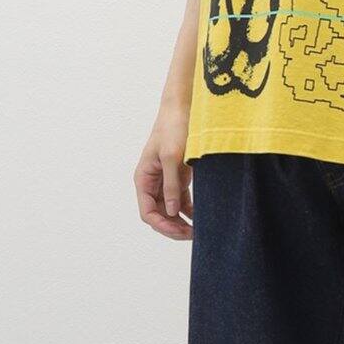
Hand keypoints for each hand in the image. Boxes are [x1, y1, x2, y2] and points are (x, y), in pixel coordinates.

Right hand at [133, 101, 193, 240]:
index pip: (148, 213)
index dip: (162, 226)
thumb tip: (171, 211)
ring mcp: (165, 181)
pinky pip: (181, 201)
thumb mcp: (172, 157)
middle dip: (173, 227)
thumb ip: (171, 185)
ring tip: (198, 230)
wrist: (184, 108)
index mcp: (143, 179)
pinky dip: (189, 211)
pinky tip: (200, 218)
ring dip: (182, 222)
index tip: (180, 231)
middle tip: (193, 235)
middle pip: (158, 215)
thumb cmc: (174, 128)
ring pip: (170, 210)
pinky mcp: (179, 177)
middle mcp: (151, 183)